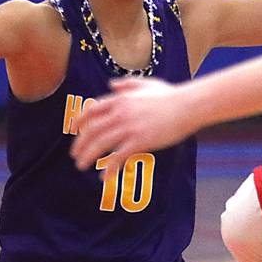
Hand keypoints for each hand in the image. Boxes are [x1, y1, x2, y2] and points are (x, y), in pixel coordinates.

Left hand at [70, 77, 201, 176]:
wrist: (187, 106)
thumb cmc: (171, 95)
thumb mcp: (146, 84)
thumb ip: (127, 85)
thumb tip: (111, 85)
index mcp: (120, 99)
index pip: (91, 111)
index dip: (79, 122)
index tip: (74, 131)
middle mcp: (120, 113)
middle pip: (92, 130)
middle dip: (80, 144)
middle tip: (75, 155)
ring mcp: (128, 127)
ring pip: (100, 144)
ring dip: (88, 156)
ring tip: (81, 166)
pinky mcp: (139, 141)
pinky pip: (118, 157)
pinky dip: (109, 168)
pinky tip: (104, 177)